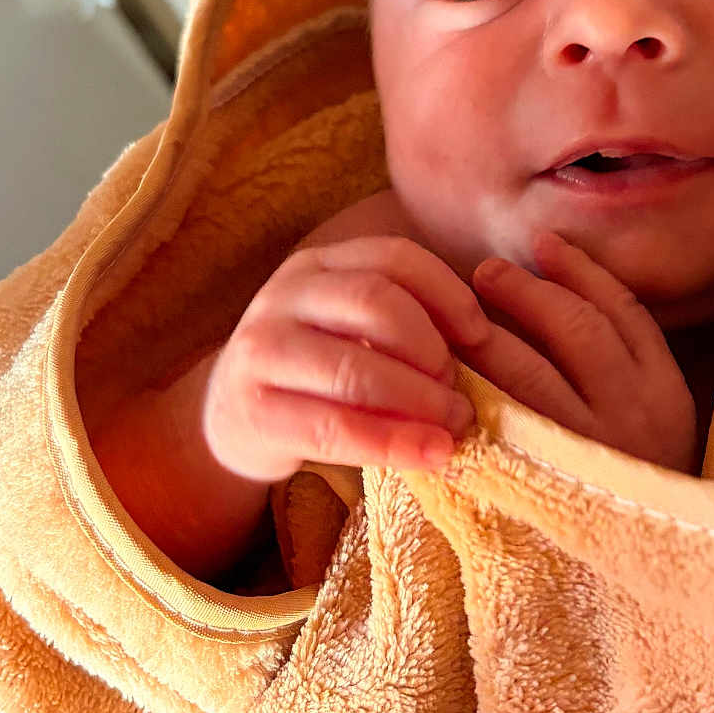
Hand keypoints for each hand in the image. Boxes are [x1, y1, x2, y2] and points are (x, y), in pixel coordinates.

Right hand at [204, 236, 490, 481]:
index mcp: (316, 266)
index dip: (447, 293)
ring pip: (355, 368)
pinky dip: (392, 443)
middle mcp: (284, 295)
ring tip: (452, 427)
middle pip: (376, 303)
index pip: (393, 257)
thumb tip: (483, 347)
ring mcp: (261, 350)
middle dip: (431, 351)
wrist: (230, 418)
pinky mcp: (254, 411)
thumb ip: (398, 323)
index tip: (480, 336)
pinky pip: (335, 427)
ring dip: (418, 401)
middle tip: (459, 394)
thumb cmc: (312, 373)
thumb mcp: (347, 328)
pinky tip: (430, 455)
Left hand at [463, 230, 698, 472]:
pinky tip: (443, 375)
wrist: (638, 578)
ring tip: (455, 317)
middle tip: (483, 274)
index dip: (581, 272)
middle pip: (573, 330)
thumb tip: (557, 263)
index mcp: (668, 397)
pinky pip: (495, 422)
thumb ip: (618, 355)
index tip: (544, 245)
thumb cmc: (630, 483)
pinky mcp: (535, 485)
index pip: (623, 314)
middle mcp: (632, 420)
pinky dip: (467, 390)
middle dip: (525, 293)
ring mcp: (582, 453)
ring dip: (485, 334)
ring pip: (527, 371)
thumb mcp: (650, 418)